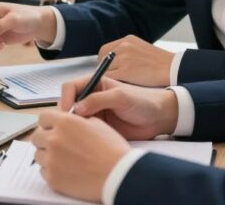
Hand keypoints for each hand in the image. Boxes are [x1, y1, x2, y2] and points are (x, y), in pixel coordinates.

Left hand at [30, 111, 128, 202]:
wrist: (118, 174)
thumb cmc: (112, 149)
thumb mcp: (97, 123)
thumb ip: (76, 119)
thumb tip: (66, 118)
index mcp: (65, 122)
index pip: (43, 118)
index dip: (49, 123)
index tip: (53, 128)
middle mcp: (54, 139)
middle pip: (36, 136)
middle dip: (45, 139)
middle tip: (58, 145)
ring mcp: (51, 159)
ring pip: (38, 154)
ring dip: (47, 155)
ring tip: (64, 159)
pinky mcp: (52, 178)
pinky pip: (43, 171)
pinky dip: (52, 170)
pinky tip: (66, 170)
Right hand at [59, 75, 178, 139]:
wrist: (158, 118)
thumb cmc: (143, 101)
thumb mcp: (121, 97)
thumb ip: (98, 99)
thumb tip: (77, 108)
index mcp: (95, 83)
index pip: (71, 86)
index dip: (65, 98)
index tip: (67, 111)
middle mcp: (91, 97)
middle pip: (69, 103)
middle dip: (65, 113)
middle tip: (68, 126)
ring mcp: (94, 112)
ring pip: (74, 118)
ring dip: (72, 125)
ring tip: (76, 134)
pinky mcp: (98, 127)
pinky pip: (83, 130)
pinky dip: (79, 134)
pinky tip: (83, 140)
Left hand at [98, 35, 174, 86]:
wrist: (173, 69)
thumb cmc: (160, 64)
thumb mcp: (142, 49)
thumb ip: (127, 52)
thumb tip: (113, 62)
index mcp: (127, 40)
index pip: (105, 50)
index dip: (106, 61)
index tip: (111, 70)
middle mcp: (123, 46)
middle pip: (102, 58)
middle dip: (105, 68)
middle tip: (114, 78)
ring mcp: (123, 57)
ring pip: (104, 69)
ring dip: (109, 76)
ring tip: (120, 82)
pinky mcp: (125, 70)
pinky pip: (109, 77)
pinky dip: (113, 83)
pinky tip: (122, 86)